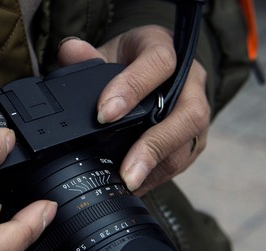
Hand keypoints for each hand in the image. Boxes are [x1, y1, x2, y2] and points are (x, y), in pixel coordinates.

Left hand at [57, 25, 209, 195]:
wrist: (154, 70)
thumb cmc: (130, 59)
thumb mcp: (108, 50)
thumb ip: (88, 54)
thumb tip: (69, 51)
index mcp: (166, 50)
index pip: (158, 64)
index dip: (132, 89)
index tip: (104, 115)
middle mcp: (190, 82)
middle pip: (187, 114)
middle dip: (154, 145)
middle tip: (126, 171)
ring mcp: (196, 112)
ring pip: (187, 143)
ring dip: (157, 167)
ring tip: (128, 184)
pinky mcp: (194, 137)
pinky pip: (182, 159)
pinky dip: (158, 175)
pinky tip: (136, 186)